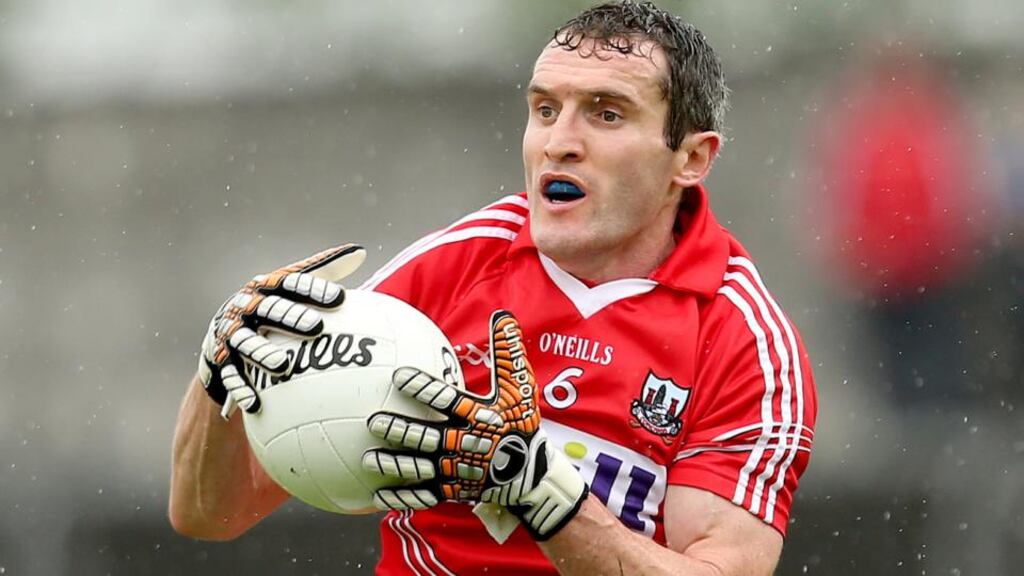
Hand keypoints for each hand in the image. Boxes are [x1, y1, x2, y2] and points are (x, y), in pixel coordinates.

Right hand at [198, 244, 365, 417]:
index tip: (340, 298)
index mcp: (266, 286)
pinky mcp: (219, 359)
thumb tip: (361, 251)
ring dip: (262, 353)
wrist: (224, 336)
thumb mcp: (293, 290)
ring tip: (282, 366)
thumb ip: (324, 272)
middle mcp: (245, 306)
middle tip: (316, 327)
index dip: (314, 288)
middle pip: (269, 309)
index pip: (292, 282)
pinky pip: (230, 375)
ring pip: (245, 342)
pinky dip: (241, 388)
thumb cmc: (273, 311)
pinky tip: (255, 403)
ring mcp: (230, 332)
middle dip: (290, 317)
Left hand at [362, 310, 587, 539]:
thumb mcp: (519, 386)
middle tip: (374, 421)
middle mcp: (465, 443)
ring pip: (422, 467)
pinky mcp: (455, 490)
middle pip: (427, 436)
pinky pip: (425, 494)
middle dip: (400, 430)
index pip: (446, 400)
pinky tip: (378, 494)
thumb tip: (502, 314)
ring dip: (395, 464)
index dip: (423, 389)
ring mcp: (459, 470)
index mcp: (477, 416)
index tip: (398, 376)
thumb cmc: (520, 422)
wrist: (531, 472)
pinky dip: (402, 495)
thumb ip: (508, 351)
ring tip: (369, 458)